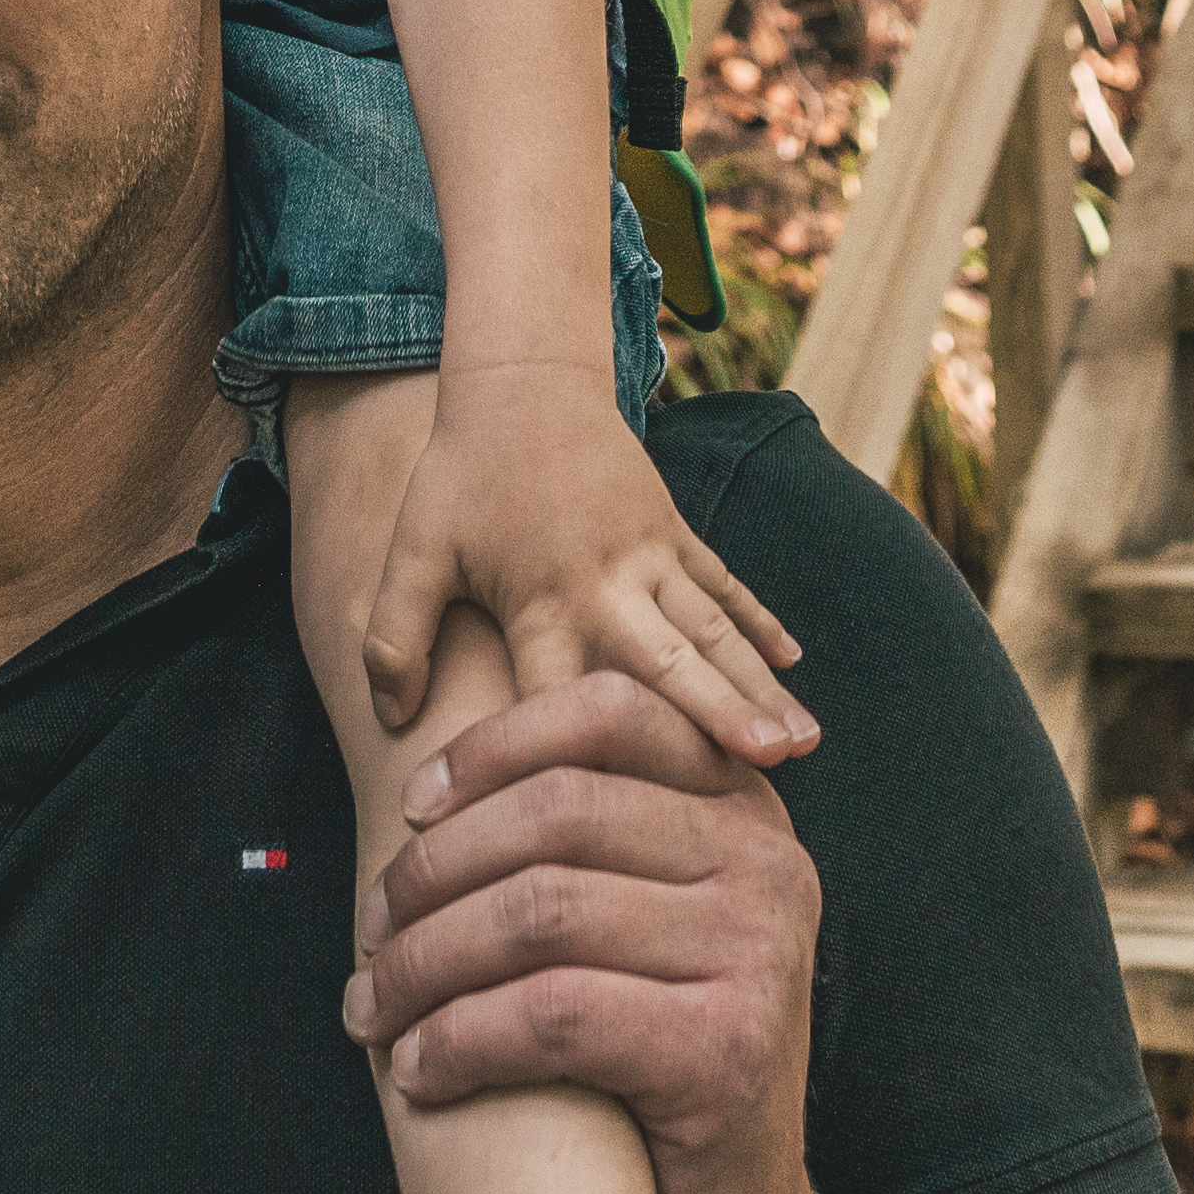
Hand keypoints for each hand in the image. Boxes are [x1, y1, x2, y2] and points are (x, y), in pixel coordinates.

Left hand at [346, 668, 840, 1193]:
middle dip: (435, 871)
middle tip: (369, 934)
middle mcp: (769, 863)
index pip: (610, 715)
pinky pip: (549, 1014)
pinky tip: (416, 1071)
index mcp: (747, 808)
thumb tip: (429, 787)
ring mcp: (758, 953)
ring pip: (539, 912)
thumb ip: (587, 842)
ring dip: (424, 963)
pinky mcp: (724, 1049)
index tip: (413, 808)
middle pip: (557, 814)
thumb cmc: (654, 1063)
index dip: (494, 748)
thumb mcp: (644, 924)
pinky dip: (458, 1039)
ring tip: (372, 1006)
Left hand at [348, 371, 814, 763]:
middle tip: (770, 765)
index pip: (565, 694)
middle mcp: (608, 582)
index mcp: (542, 599)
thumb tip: (391, 723)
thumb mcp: (413, 552)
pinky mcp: (673, 530)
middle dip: (721, 714)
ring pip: (716, 629)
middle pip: (671, 661)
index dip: (590, 753)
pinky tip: (794, 664)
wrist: (522, 380)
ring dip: (759, 682)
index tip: (624, 813)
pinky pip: (724, 583)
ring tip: (802, 741)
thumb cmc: (461, 475)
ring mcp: (651, 554)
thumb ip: (393, 639)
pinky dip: (760, 621)